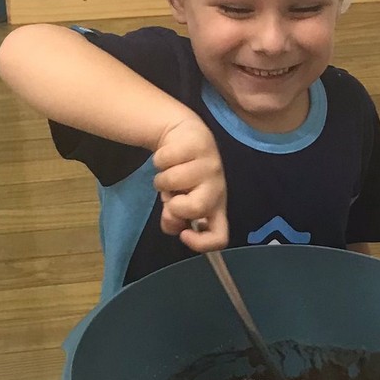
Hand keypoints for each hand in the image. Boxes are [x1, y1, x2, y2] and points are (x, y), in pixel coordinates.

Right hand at [152, 117, 228, 251]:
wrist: (183, 137)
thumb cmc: (181, 175)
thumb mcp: (175, 202)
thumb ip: (172, 218)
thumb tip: (171, 223)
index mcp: (216, 208)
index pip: (220, 237)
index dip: (201, 243)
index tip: (183, 234)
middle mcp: (219, 189)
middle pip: (198, 208)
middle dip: (175, 204)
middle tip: (171, 196)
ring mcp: (211, 165)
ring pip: (173, 181)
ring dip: (162, 180)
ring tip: (169, 173)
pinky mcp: (200, 145)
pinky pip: (165, 159)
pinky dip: (159, 160)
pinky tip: (169, 156)